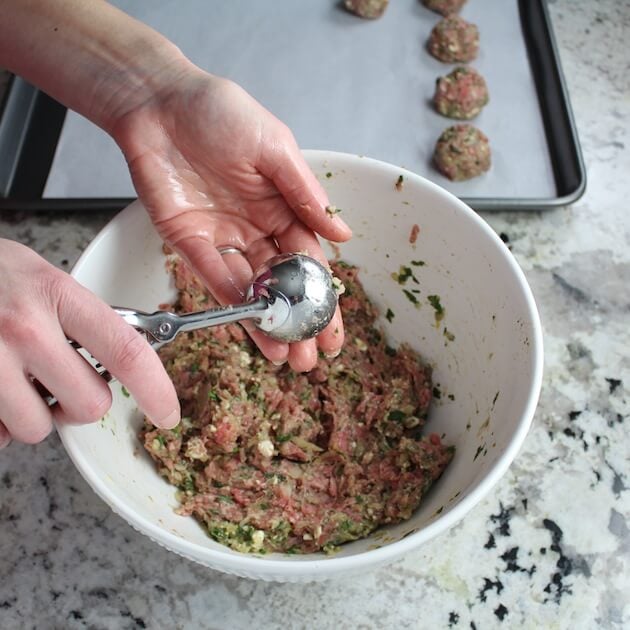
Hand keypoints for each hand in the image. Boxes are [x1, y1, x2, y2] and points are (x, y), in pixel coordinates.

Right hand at [0, 239, 179, 447]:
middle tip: (60, 381)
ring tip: (16, 381)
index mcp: (56, 295)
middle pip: (89, 405)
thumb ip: (83, 318)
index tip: (168, 412)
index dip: (156, 389)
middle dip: (80, 403)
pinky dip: (0, 422)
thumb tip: (124, 360)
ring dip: (34, 414)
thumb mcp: (42, 278)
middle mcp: (24, 328)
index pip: (126, 351)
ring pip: (39, 428)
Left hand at [111, 68, 351, 371]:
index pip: (308, 261)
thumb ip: (306, 194)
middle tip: (311, 357)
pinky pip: (213, 276)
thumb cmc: (220, 112)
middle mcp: (256, 229)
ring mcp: (223, 238)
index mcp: (283, 208)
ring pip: (249, 290)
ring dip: (265, 324)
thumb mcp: (275, 147)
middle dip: (297, 322)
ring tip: (285, 356)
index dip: (321, 297)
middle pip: (281, 285)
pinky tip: (251, 326)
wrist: (159, 102)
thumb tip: (342, 233)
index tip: (333, 328)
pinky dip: (231, 302)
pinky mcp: (189, 241)